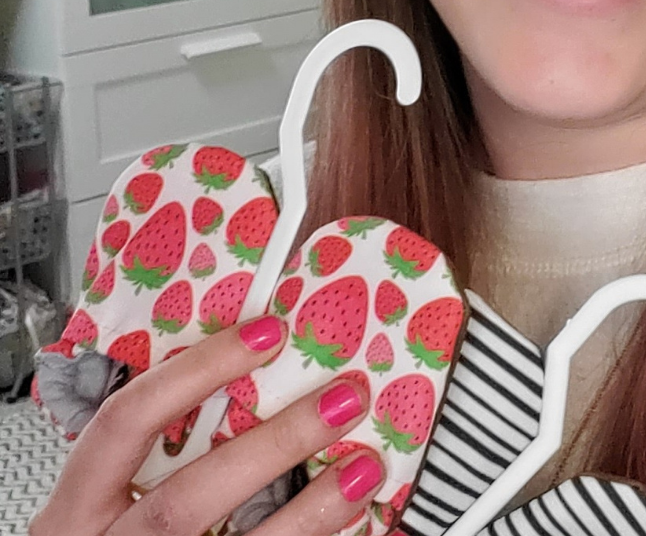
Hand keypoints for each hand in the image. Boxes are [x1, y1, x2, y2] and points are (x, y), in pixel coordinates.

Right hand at [30, 315, 384, 535]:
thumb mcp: (108, 499)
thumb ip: (161, 447)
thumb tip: (261, 361)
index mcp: (77, 508)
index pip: (125, 422)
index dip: (196, 372)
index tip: (269, 333)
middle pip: (187, 498)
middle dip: (274, 445)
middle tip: (343, 399)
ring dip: (310, 509)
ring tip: (364, 468)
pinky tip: (352, 519)